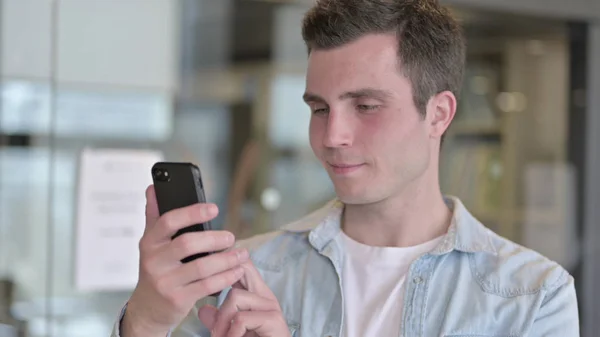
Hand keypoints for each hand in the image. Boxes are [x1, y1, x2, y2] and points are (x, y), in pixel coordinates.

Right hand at [121, 185, 248, 336]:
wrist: (146, 310)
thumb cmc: (156, 270)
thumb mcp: (151, 244)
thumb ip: (154, 216)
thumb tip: (153, 188)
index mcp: (149, 242)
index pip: (168, 222)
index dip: (192, 213)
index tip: (214, 208)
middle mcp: (154, 261)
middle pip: (187, 244)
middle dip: (214, 238)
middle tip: (231, 237)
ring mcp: (165, 282)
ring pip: (202, 267)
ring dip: (226, 259)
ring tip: (241, 254)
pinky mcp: (177, 300)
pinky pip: (207, 286)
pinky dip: (225, 277)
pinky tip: (236, 271)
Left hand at [198, 261, 290, 336]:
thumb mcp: (230, 331)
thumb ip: (219, 319)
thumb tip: (203, 310)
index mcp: (256, 295)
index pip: (244, 266)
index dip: (227, 260)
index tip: (212, 260)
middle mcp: (265, 296)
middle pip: (242, 269)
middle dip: (222, 276)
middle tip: (209, 292)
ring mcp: (271, 306)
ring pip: (235, 297)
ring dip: (221, 321)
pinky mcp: (274, 320)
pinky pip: (242, 319)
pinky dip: (231, 334)